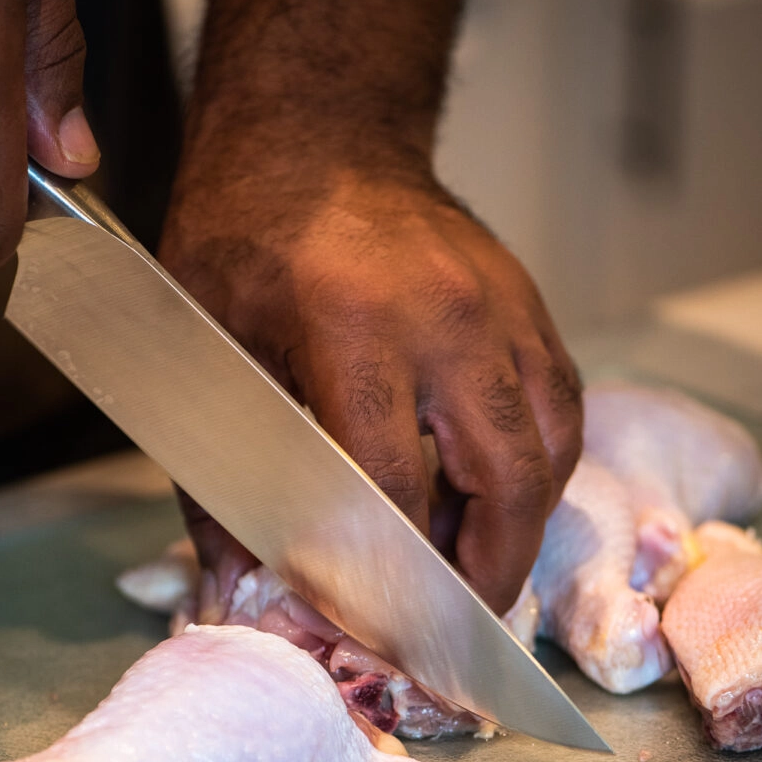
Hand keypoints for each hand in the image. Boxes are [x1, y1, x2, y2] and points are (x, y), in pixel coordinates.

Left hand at [161, 155, 581, 617]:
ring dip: (521, 527)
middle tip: (456, 625)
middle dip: (486, 571)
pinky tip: (498, 498)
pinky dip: (538, 469)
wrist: (316, 135)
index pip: (395, 486)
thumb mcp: (202, 348)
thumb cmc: (246, 236)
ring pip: (550, 448)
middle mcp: (449, 320)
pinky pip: (559, 407)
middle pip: (503, 478)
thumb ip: (217, 474)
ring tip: (477, 573)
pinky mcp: (528, 306)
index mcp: (356, 329)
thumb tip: (239, 581)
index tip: (372, 624)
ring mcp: (502, 308)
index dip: (386, 572)